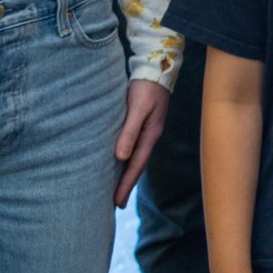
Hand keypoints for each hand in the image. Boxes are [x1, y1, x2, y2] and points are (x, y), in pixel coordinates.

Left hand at [114, 79, 170, 206]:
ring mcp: (148, 130)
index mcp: (150, 135)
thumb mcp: (137, 108)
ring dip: (127, 174)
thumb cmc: (146, 87)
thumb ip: (129, 131)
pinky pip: (134, 147)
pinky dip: (127, 159)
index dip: (126, 185)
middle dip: (127, 185)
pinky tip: (120, 162)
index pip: (136, 166)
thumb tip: (120, 157)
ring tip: (116, 188)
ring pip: (136, 158)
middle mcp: (150, 135)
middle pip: (137, 166)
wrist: (157, 67)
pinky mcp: (143, 123)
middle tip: (115, 204)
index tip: (116, 203)